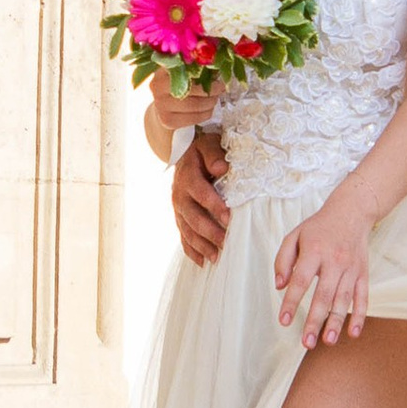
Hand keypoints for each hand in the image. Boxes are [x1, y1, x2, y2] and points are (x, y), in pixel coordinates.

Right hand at [148, 71, 219, 133]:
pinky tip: (208, 109)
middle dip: (210, 90)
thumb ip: (196, 66)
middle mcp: (157, 86)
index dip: (202, 71)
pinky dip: (206, 114)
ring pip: (194, 105)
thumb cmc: (177, 84)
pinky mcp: (167, 120)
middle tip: (220, 88)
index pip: (183, 68)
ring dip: (210, 102)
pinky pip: (193, 118)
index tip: (216, 74)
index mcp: (162, 69)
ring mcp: (160, 105)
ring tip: (215, 98)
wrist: (162, 104)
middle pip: (191, 89)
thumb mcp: (183, 70)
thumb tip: (217, 64)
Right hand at [172, 129, 229, 267]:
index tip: (229, 218)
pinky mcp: (179, 217)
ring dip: (201, 245)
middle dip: (208, 231)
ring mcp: (178, 209)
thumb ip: (214, 154)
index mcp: (188, 176)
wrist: (186, 155)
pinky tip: (202, 262)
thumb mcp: (208, 144)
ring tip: (216, 258)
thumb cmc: (203, 150)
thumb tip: (221, 168)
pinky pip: (183, 236)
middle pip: (192, 216)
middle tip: (225, 242)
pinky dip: (191, 250)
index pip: (201, 193)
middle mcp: (179, 195)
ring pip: (187, 230)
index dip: (214, 206)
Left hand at [272, 198, 369, 349]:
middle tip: (306, 342)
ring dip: (336, 322)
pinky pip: (363, 297)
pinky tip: (353, 333)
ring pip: (343, 299)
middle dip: (315, 320)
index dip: (291, 302)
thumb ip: (283, 260)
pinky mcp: (363, 273)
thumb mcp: (295, 236)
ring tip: (328, 341)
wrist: (351, 212)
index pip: (301, 280)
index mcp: (314, 251)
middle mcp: (334, 261)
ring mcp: (351, 268)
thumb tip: (279, 286)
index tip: (284, 321)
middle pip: (324, 295)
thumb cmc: (318, 228)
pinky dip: (360, 316)